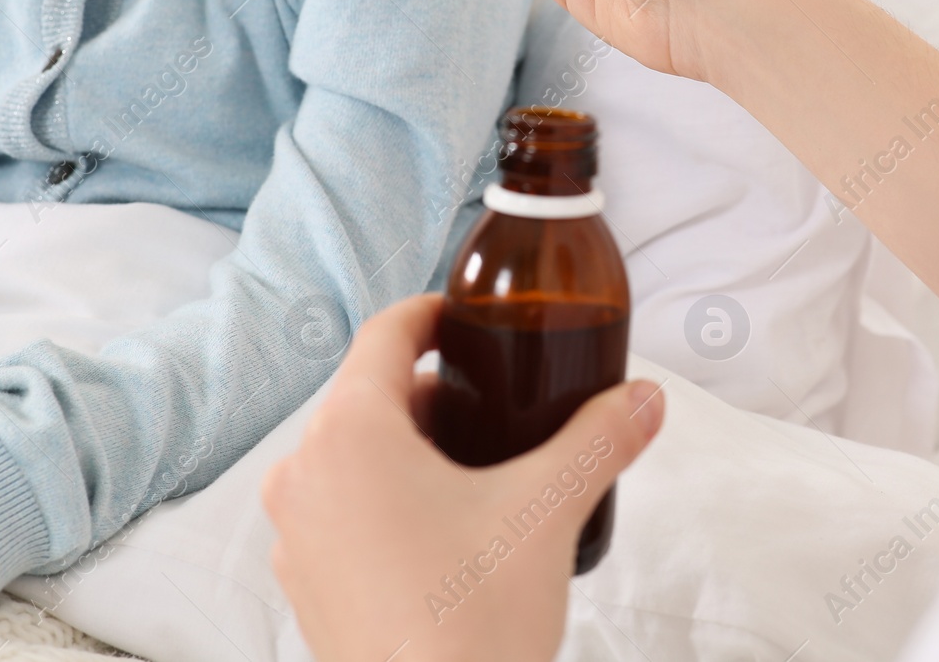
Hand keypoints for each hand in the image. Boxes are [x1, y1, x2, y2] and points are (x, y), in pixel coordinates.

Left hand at [263, 294, 664, 661]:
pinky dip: (384, 496)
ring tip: (479, 471)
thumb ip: (597, 440)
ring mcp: (294, 532)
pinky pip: (339, 507)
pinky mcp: (302, 581)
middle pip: (368, 394)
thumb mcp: (546, 513)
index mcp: (349, 433)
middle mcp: (303, 472)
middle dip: (435, 390)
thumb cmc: (475, 623)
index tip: (473, 321)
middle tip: (499, 404)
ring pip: (351, 453)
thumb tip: (643, 397)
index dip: (433, 315)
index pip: (385, 333)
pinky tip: (443, 531)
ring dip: (410, 445)